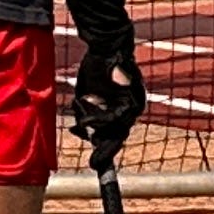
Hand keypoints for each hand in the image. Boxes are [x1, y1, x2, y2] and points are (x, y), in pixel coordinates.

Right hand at [69, 36, 146, 170]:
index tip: (95, 165)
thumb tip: (86, 133)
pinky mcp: (132, 99)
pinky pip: (113, 116)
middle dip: (105, 152)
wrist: (105, 48)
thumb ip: (87, 114)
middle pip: (117, 138)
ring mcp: (135, 106)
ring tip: (79, 122)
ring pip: (114, 129)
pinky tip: (84, 115)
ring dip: (93, 127)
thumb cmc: (96, 70)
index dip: (104, 151)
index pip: (113, 136)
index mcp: (121, 112)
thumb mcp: (87, 96)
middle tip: (94, 165)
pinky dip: (96, 117)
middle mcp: (131, 111)